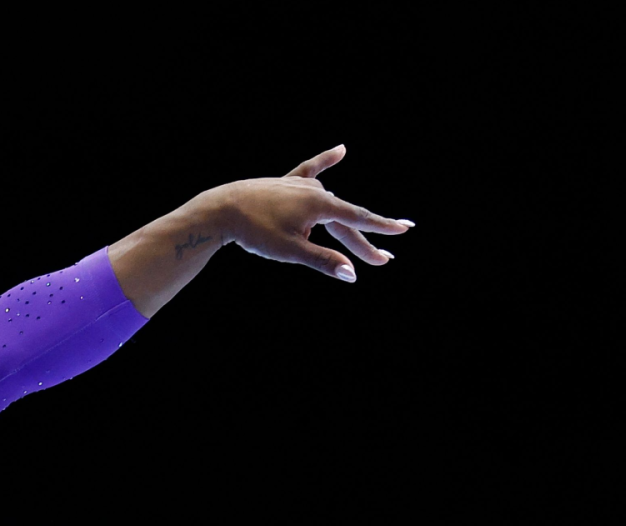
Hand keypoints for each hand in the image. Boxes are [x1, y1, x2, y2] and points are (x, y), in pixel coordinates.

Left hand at [218, 145, 411, 281]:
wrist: (221, 209)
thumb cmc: (255, 232)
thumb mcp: (290, 252)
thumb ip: (323, 261)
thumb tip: (352, 274)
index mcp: (320, 205)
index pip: (358, 220)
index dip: (381, 227)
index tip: (404, 230)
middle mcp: (315, 190)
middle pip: (345, 219)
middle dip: (364, 241)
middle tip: (383, 259)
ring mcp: (300, 184)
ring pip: (330, 205)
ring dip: (343, 224)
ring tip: (356, 243)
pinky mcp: (285, 183)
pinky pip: (310, 170)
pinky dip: (325, 161)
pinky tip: (341, 150)